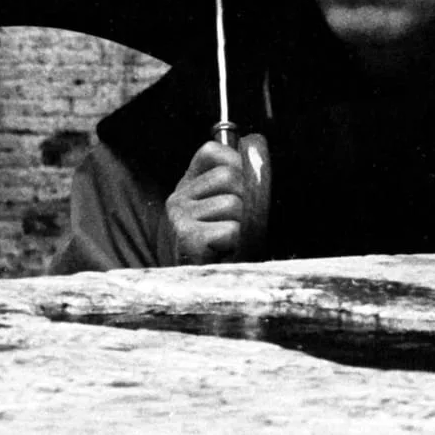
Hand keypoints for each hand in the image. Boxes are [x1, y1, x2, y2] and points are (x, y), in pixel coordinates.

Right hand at [165, 140, 246, 263]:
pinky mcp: (187, 238)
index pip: (212, 151)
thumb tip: (257, 144)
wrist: (198, 291)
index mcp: (187, 184)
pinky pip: (232, 229)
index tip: (241, 190)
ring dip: (243, 225)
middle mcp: (178, 197)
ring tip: (231, 241)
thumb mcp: (224, 208)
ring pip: (233, 203)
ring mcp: (180, 217)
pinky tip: (225, 252)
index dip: (236, 164)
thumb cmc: (220, 248)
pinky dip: (237, 242)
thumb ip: (235, 180)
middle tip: (239, 224)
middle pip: (230, 176)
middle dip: (246, 200)